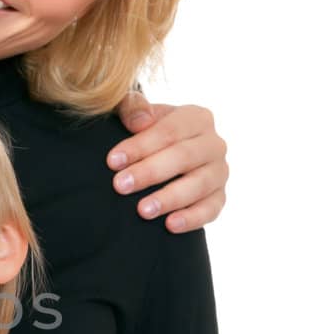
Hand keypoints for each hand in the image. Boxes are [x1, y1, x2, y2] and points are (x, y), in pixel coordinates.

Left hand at [108, 94, 228, 233]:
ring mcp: (219, 172)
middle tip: (120, 186)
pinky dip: (192, 218)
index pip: (169, 130)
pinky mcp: (219, 197)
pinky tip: (170, 225)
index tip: (113, 161)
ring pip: (198, 185)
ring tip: (142, 210)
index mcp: (196, 118)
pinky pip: (211, 209)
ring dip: (169, 198)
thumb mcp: (136, 115)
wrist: (161, 158)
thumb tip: (138, 121)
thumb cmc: (146, 134)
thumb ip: (133, 108)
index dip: (140, 145)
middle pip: (183, 157)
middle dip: (149, 172)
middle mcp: (214, 144)